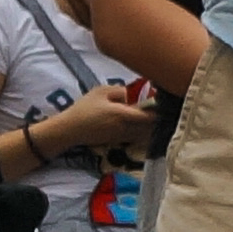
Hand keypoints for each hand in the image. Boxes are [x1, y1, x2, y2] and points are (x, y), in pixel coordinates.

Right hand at [38, 91, 161, 157]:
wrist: (70, 129)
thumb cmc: (84, 108)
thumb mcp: (100, 92)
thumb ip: (120, 90)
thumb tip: (135, 93)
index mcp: (123, 115)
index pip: (151, 116)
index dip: (160, 110)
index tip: (163, 102)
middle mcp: (127, 128)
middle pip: (152, 126)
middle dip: (158, 118)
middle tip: (161, 107)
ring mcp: (124, 137)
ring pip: (147, 133)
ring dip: (152, 125)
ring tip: (152, 115)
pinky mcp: (120, 141)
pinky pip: (138, 137)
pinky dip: (144, 131)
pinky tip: (142, 123)